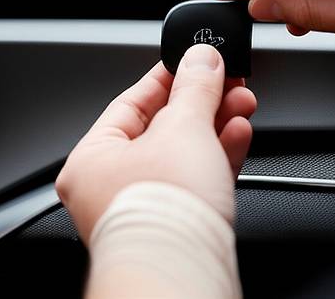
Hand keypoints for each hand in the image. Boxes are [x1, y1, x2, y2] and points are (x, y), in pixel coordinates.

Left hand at [55, 44, 255, 241]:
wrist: (183, 277)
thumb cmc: (161, 215)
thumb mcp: (183, 129)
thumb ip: (195, 87)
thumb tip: (203, 56)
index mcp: (92, 159)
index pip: (131, 101)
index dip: (168, 75)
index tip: (194, 59)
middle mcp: (113, 185)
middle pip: (163, 127)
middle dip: (202, 102)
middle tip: (228, 79)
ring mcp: (147, 206)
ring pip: (185, 153)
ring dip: (216, 125)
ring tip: (242, 102)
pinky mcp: (178, 222)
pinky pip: (198, 178)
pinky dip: (220, 154)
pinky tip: (239, 133)